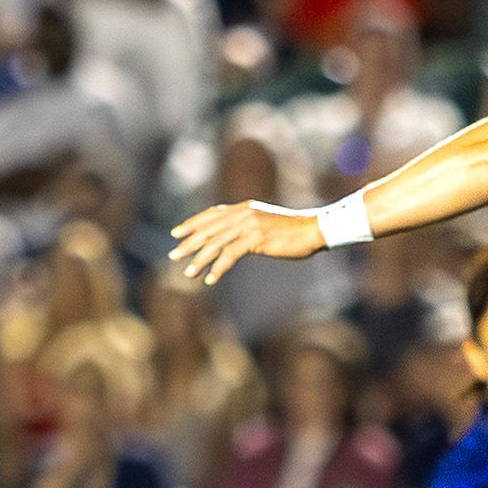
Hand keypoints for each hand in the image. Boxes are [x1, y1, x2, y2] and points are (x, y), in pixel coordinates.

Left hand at [169, 200, 322, 284]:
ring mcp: (249, 226)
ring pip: (216, 243)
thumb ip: (250, 225)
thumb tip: (237, 237)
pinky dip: (219, 268)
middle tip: (173, 256)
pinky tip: (211, 279)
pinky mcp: (256, 239)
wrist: (314, 229)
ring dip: (200, 259)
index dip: (192, 224)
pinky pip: (230, 255)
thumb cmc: (295, 230)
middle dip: (189, 244)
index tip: (176, 233)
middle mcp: (243, 214)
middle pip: (208, 229)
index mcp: (244, 208)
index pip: (211, 215)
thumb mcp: (267, 223)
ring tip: (189, 273)